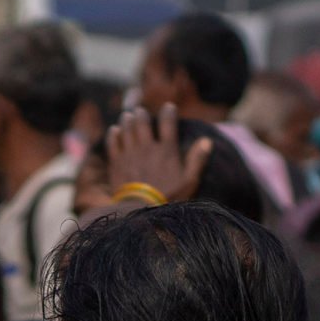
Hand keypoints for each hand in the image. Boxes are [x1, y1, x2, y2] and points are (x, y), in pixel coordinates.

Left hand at [97, 104, 213, 210]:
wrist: (141, 212)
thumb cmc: (169, 198)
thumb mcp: (190, 181)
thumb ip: (198, 160)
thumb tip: (206, 141)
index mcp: (167, 150)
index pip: (168, 123)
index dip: (168, 112)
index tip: (168, 108)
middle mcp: (147, 147)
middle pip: (142, 122)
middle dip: (141, 114)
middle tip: (140, 111)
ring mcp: (130, 154)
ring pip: (126, 129)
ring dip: (127, 120)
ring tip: (127, 116)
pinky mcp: (116, 163)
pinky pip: (113, 143)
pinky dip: (113, 134)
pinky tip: (114, 130)